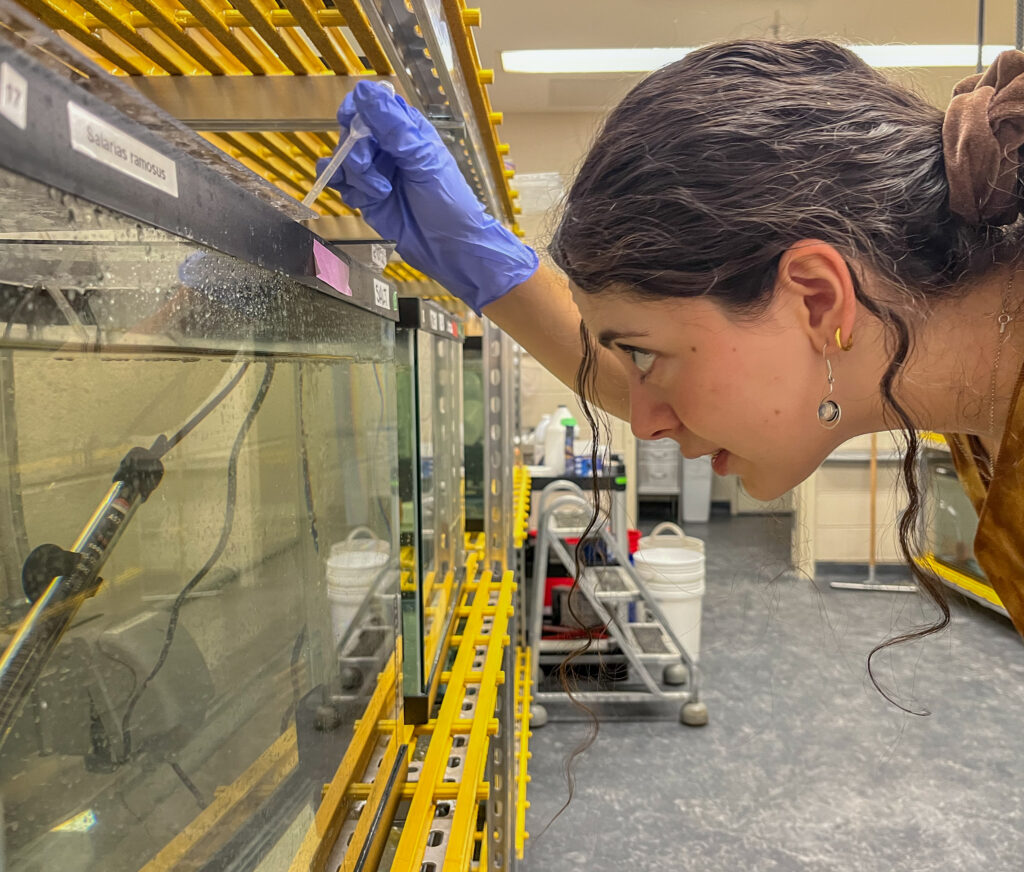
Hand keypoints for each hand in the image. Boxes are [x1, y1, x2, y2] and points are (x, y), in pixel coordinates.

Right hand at [318, 81, 537, 312]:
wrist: (448, 247)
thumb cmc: (448, 202)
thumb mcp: (423, 160)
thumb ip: (393, 127)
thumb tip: (365, 91)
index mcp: (406, 130)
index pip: (371, 105)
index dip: (355, 109)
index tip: (349, 121)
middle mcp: (387, 147)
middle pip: (352, 132)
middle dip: (356, 150)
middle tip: (368, 168)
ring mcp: (375, 171)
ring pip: (343, 157)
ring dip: (356, 175)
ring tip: (379, 192)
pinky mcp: (365, 194)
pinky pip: (340, 181)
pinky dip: (345, 187)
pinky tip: (362, 198)